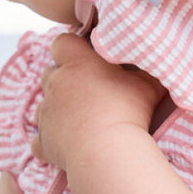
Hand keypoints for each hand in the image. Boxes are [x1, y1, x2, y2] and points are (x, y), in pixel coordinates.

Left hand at [30, 34, 165, 171]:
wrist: (108, 151)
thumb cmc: (130, 112)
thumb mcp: (148, 84)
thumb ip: (145, 70)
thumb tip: (154, 63)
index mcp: (77, 63)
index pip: (62, 42)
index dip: (71, 48)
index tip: (84, 58)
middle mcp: (56, 83)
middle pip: (50, 72)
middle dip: (63, 80)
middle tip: (87, 93)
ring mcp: (46, 112)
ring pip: (43, 105)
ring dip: (56, 110)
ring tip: (79, 122)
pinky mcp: (43, 140)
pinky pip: (38, 140)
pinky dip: (48, 143)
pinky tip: (63, 148)